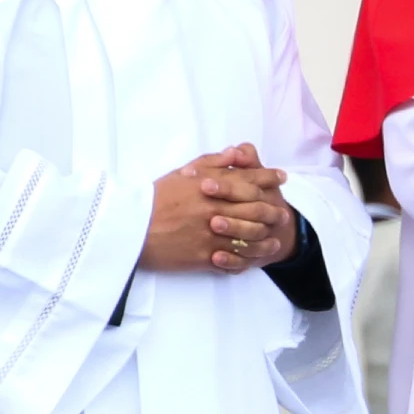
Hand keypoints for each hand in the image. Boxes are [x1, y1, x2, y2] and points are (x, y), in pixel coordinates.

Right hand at [139, 148, 289, 273]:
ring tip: (275, 240)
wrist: (129, 229)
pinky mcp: (203, 257)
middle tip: (284, 213)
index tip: (282, 177)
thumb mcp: (182, 173)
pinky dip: (244, 260)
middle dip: (273, 210)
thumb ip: (212, 162)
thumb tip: (236, 152)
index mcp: (211, 186)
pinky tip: (253, 261)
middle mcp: (215, 209)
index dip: (269, 177)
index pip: (248, 180)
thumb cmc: (154, 198)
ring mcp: (211, 235)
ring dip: (264, 239)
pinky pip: (231, 260)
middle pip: (255, 209)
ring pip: (248, 237)